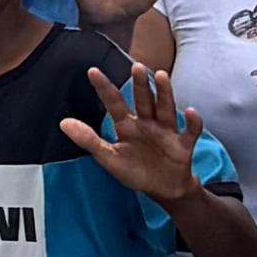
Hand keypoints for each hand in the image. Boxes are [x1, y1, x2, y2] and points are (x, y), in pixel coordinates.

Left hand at [57, 57, 213, 204]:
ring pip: (165, 108)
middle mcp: (147, 123)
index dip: (103, 88)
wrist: (163, 189)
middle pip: (143, 100)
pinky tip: (191, 111)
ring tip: (161, 75)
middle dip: (140, 84)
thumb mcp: (108, 158)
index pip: (113, 103)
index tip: (92, 71)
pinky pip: (190, 130)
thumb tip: (63, 123)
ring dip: (164, 92)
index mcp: (127, 125)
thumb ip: (88, 140)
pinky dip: (193, 121)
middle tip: (136, 67)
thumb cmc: (135, 171)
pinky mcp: (183, 143)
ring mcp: (166, 131)